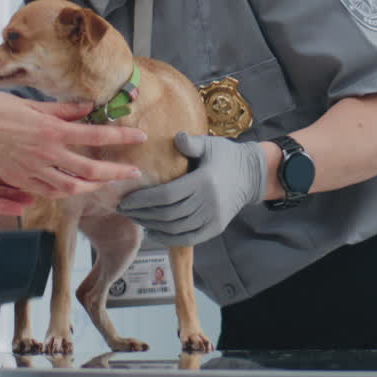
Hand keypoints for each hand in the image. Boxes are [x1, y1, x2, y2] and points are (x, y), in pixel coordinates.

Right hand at [0, 90, 145, 196]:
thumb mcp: (31, 103)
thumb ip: (62, 109)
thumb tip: (87, 108)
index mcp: (51, 131)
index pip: (97, 136)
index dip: (122, 137)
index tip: (139, 137)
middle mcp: (46, 154)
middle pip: (91, 170)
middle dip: (117, 172)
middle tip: (133, 172)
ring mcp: (32, 170)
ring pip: (72, 187)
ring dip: (94, 186)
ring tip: (106, 182)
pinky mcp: (19, 180)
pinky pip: (49, 192)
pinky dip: (66, 192)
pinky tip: (74, 188)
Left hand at [118, 131, 266, 244]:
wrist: (252, 174)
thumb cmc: (225, 156)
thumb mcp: (209, 144)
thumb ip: (191, 143)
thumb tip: (177, 137)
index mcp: (204, 181)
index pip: (167, 195)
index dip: (144, 200)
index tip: (125, 199)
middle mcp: (209, 203)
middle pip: (168, 214)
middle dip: (143, 213)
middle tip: (124, 209)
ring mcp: (213, 218)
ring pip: (176, 228)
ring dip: (152, 225)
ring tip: (136, 218)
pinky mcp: (216, 228)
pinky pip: (189, 238)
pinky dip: (168, 238)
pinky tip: (153, 231)